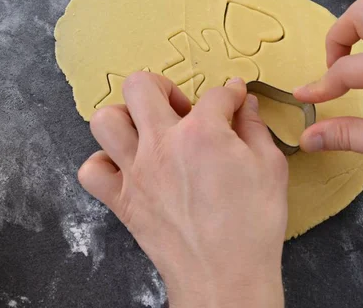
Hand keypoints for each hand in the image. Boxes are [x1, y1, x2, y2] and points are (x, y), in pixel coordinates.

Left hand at [78, 73, 287, 307]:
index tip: (235, 99)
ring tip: (147, 131)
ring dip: (125, 117)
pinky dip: (103, 164)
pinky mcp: (123, 201)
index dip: (231, 93)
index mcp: (202, 133)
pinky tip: (126, 167)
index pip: (215, 94)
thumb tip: (246, 104)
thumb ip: (255, 128)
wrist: (225, 277)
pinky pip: (91, 171)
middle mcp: (161, 145)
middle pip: (141, 86)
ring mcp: (136, 172)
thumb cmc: (252, 227)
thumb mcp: (271, 168)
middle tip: (181, 108)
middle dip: (163, 86)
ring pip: (105, 121)